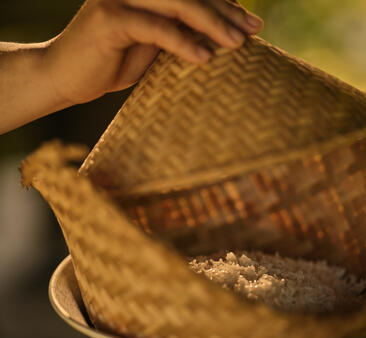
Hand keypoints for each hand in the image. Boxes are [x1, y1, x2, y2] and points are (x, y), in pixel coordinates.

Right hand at [46, 0, 262, 104]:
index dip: (223, 5)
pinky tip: (205, 58)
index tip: (250, 23)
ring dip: (211, 24)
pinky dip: (181, 43)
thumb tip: (208, 37)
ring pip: (176, 4)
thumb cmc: (108, 66)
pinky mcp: (109, 19)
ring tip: (238, 44)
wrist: (64, 77)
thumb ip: (172, 35)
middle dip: (225, 12)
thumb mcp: (147, 49)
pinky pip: (155, 28)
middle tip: (253, 30)